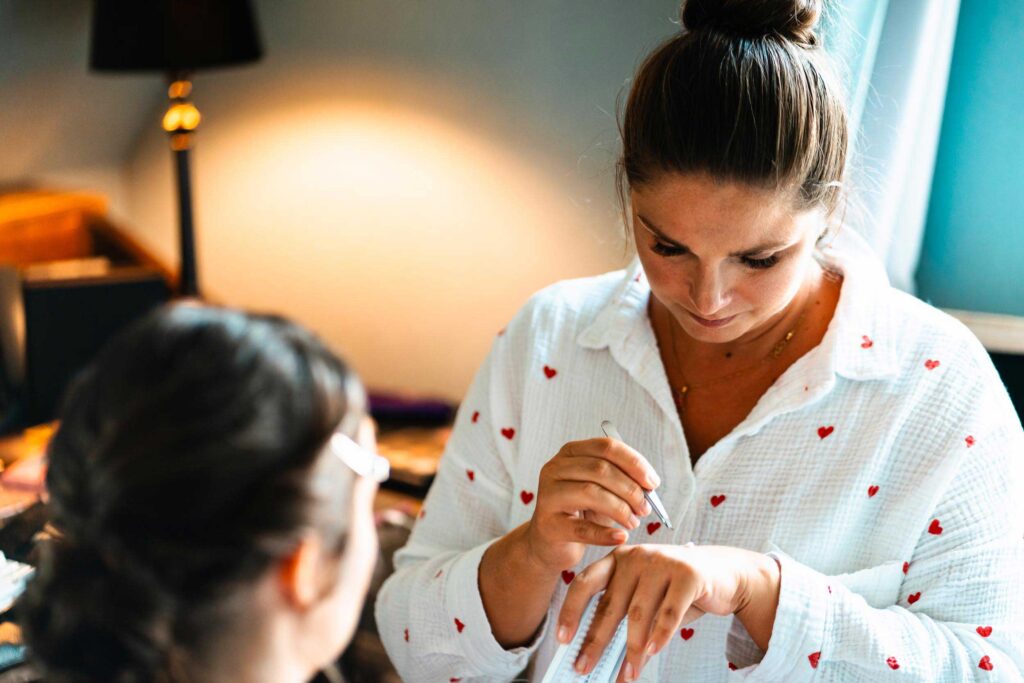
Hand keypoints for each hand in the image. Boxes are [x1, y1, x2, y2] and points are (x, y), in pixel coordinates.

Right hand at [522, 438, 660, 573]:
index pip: (606, 447)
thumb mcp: (602, 489)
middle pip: (600, 469)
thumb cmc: (582, 512)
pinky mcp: (549, 525)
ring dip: (621, 509)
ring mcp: (548, 495)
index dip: (634, 463)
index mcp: (571, 452)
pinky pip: (582, 528)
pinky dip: (605, 533)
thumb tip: (650, 485)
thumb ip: (623, 481)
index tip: (653, 483)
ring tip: (633, 522)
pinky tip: (621, 536)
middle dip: (630, 489)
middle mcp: (555, 468)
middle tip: (645, 508)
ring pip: (590, 493)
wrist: (551, 541)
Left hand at [556, 544, 769, 682]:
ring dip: (632, 650)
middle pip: (610, 605)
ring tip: (628, 674)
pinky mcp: (688, 574)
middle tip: (584, 667)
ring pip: (638, 614)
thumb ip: (624, 616)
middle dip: (596, 642)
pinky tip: (650, 654)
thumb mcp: (646, 595)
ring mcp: (662, 562)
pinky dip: (659, 637)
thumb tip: (599, 654)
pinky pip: (668, 613)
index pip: (585, 583)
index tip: (563, 639)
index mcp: (618, 558)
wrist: (724, 573)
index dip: (571, 612)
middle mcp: (636, 556)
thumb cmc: (677, 589)